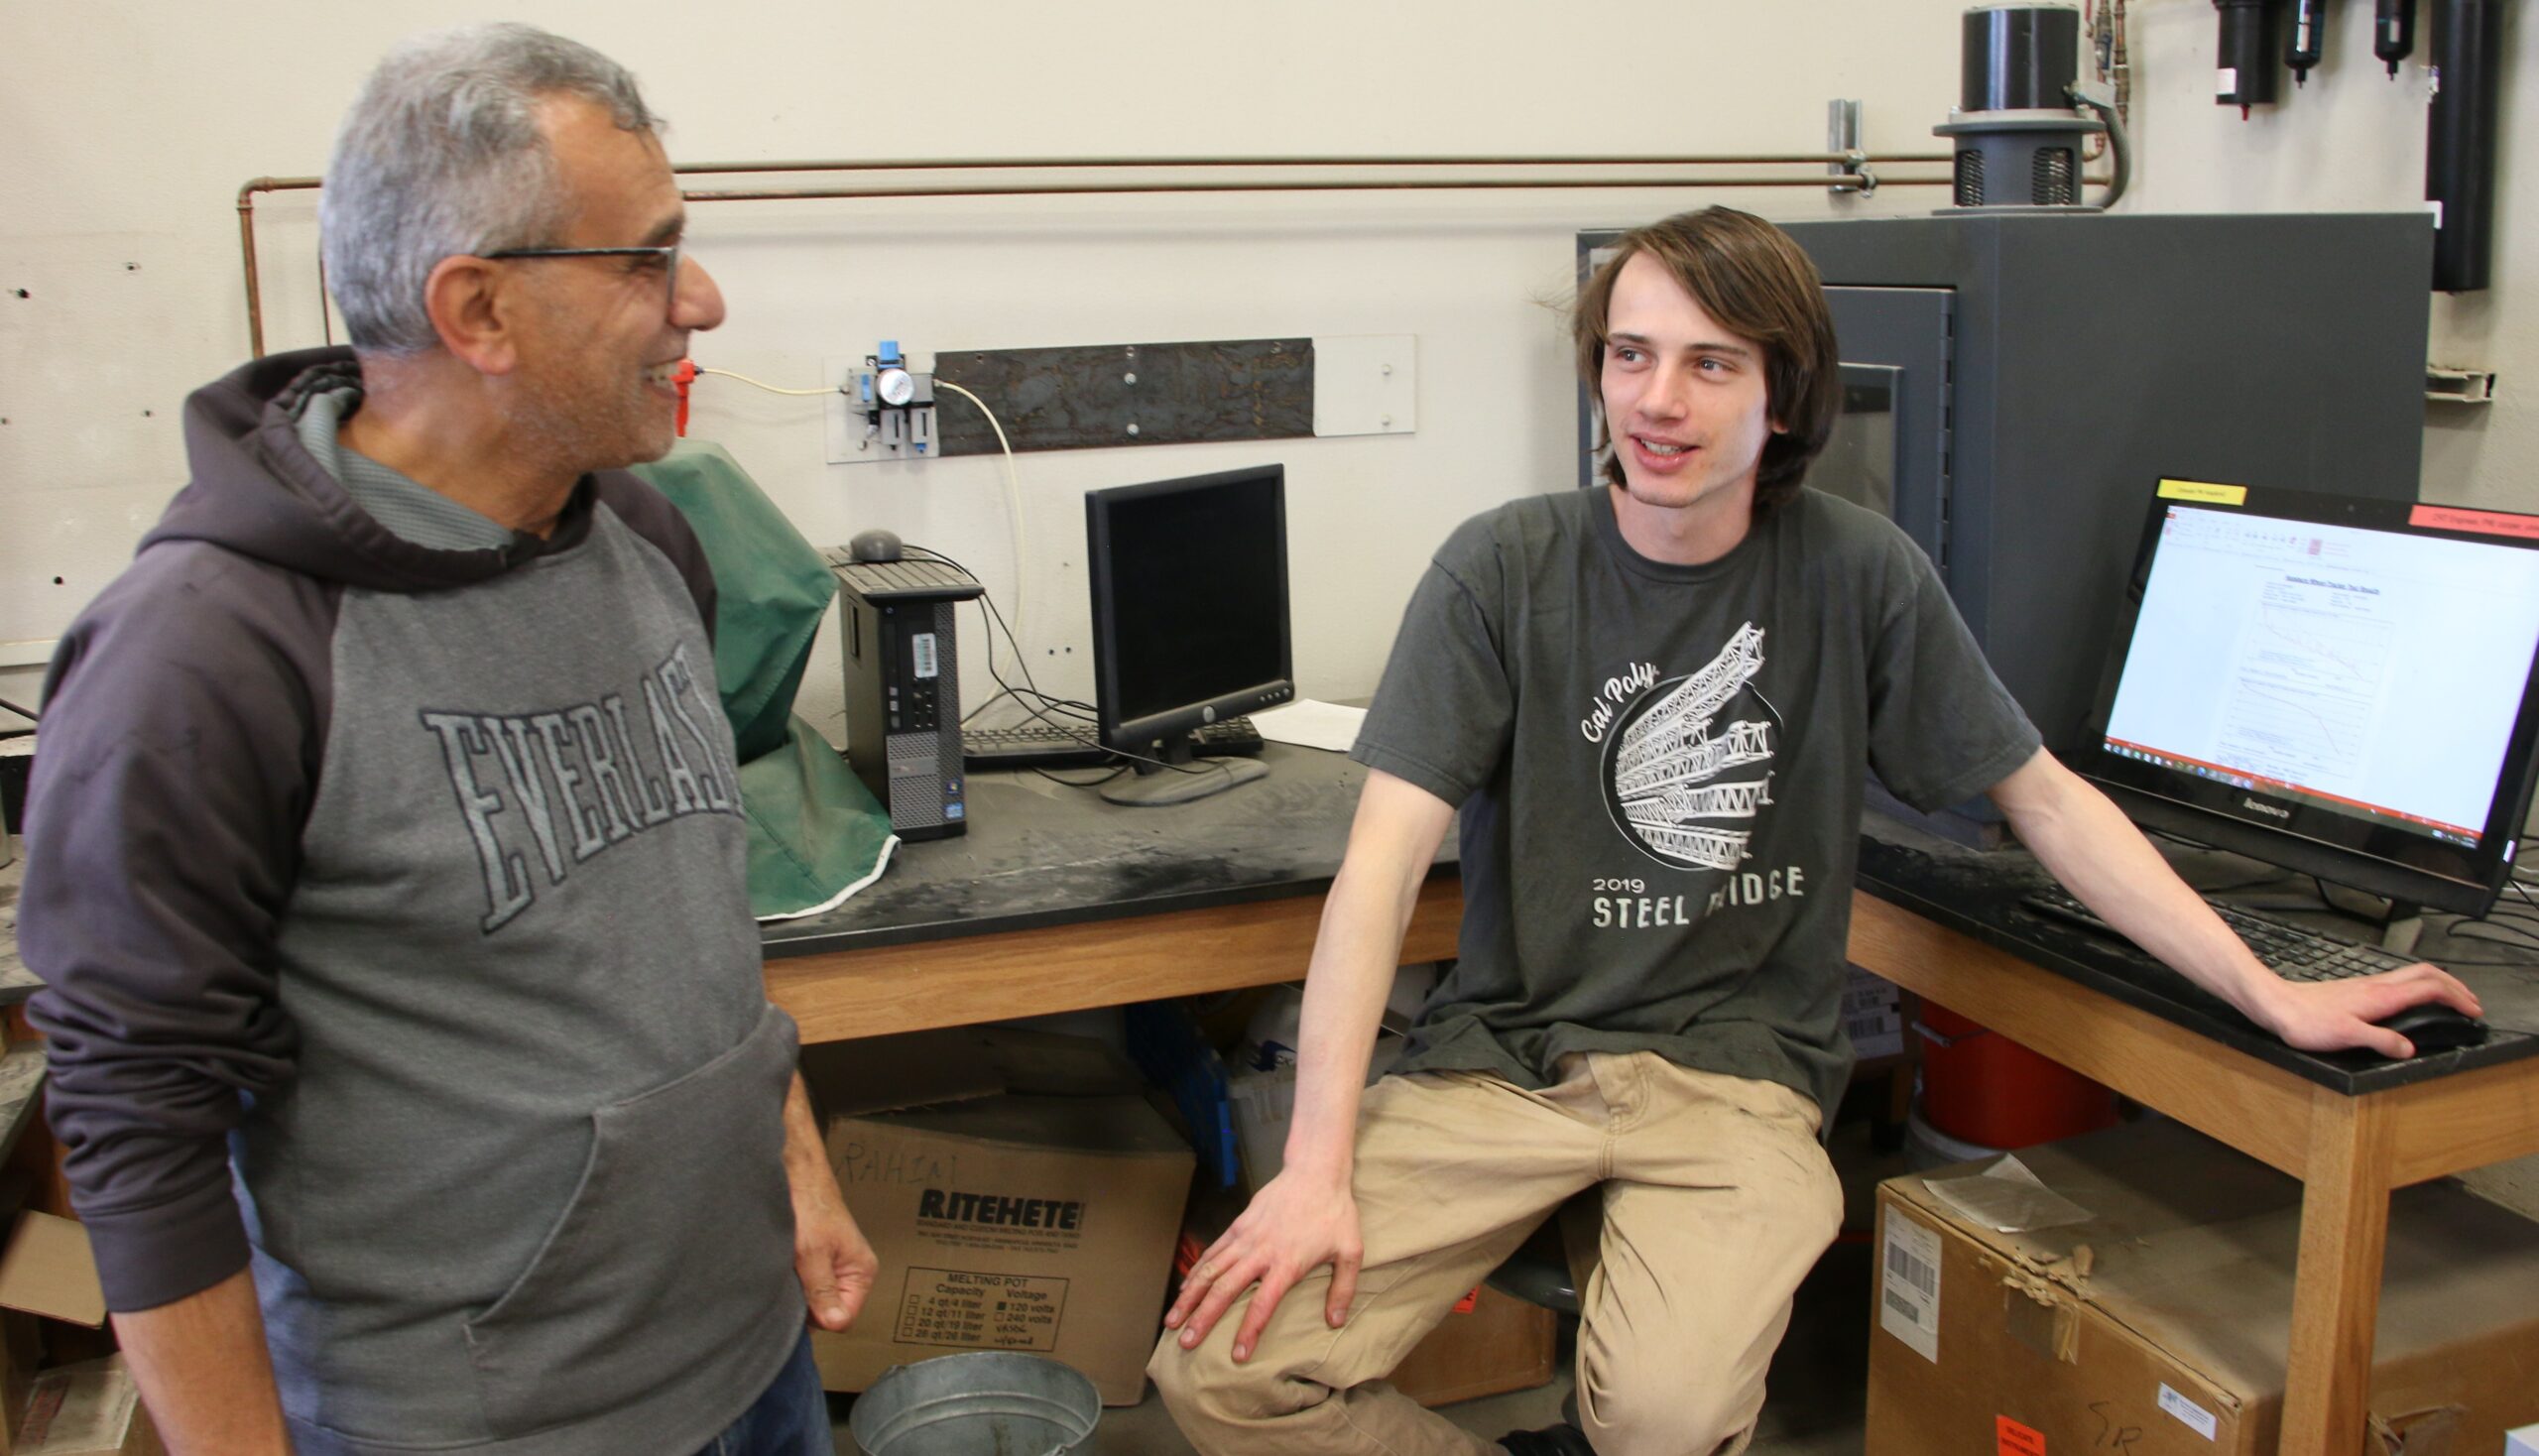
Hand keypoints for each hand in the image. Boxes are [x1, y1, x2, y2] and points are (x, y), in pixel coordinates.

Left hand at [789, 1162, 877, 1331]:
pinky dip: (792, 1281)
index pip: (844, 1319)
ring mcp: (833, 1268)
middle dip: (807, 1303)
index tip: (802, 1296)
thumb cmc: (809, 1207)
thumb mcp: (813, 1254)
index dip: (820, 1315)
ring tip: (789, 1269)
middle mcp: (851, 1273)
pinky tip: (786, 1267)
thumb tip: (836, 1324)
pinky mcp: (816, 1263)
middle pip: (828, 1312)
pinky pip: (805, 1286)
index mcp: (861, 1272)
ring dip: (798, 1291)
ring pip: (813, 1300)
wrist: (795, 1176)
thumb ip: (823, 1290)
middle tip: (793, 1279)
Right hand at [1163, 1166, 1360, 1362]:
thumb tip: (1335, 1322)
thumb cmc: (1335, 1213)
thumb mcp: (1351, 1250)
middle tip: (1186, 1343)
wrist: (1315, 1172)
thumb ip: (1343, 1288)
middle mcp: (1260, 1252)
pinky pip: (1212, 1253)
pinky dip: (1196, 1272)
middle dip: (1203, 1318)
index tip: (1237, 1355)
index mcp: (1286, 1263)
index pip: (1262, 1304)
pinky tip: (1184, 1290)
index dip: (1249, 1331)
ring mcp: (1244, 1238)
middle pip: (1224, 1290)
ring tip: (1172, 1320)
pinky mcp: (1237, 1226)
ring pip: (1209, 1271)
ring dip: (1189, 1297)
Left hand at [2252, 961, 2481, 1058]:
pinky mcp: (2354, 990)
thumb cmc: (2306, 1021)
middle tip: (2470, 1001)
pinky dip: (2416, 987)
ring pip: (2411, 975)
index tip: (2474, 1010)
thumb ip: (2382, 1041)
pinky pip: (2396, 982)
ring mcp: (2365, 985)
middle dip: (2454, 985)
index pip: (2431, 988)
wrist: (2275, 1005)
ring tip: (2449, 998)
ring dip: (2437, 984)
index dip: (2458, 997)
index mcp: (2381, 996)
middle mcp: (2376, 986)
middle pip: (2426, 973)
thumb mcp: (2348, 1036)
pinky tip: (2410, 1000)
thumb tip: (2409, 1048)